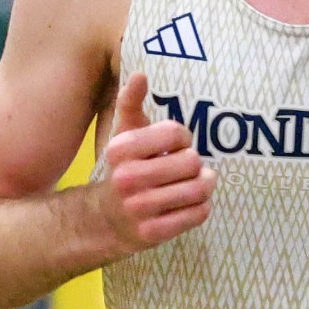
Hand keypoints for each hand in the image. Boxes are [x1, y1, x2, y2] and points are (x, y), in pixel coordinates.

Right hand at [99, 72, 215, 252]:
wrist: (104, 220)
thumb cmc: (123, 169)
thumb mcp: (122, 135)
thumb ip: (130, 102)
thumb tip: (140, 74)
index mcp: (120, 151)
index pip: (174, 133)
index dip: (183, 137)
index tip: (176, 144)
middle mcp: (127, 180)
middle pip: (190, 161)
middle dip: (194, 163)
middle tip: (188, 167)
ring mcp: (139, 209)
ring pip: (199, 189)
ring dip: (205, 184)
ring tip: (200, 182)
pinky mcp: (153, 234)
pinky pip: (198, 214)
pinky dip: (202, 207)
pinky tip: (193, 203)